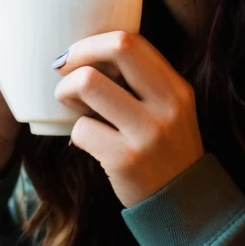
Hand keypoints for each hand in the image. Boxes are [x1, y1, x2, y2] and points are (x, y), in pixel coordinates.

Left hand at [54, 31, 203, 207]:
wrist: (181, 204)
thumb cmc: (163, 152)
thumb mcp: (168, 112)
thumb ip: (142, 84)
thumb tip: (89, 55)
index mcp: (176, 89)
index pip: (133, 41)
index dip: (95, 41)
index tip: (76, 54)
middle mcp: (167, 106)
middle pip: (117, 47)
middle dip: (79, 53)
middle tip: (63, 70)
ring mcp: (147, 133)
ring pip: (89, 84)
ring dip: (67, 91)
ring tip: (72, 106)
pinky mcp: (125, 160)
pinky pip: (81, 129)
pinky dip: (76, 133)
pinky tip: (88, 142)